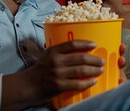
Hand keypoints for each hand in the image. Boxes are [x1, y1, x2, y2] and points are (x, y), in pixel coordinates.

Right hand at [1, 41, 125, 109]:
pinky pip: (77, 84)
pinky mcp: (58, 85)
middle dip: (94, 60)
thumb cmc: (40, 69)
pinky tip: (93, 81)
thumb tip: (80, 49)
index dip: (85, 43)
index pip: (72, 44)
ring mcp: (57, 73)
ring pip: (81, 70)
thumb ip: (60, 52)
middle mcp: (56, 61)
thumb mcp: (48, 55)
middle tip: (101, 61)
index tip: (95, 45)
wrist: (28, 85)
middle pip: (80, 58)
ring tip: (100, 70)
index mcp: (53, 51)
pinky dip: (88, 82)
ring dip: (94, 70)